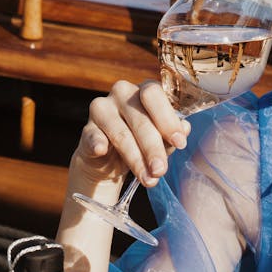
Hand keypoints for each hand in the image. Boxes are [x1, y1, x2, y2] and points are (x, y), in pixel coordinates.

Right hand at [71, 79, 190, 190]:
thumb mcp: (160, 139)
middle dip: (153, 148)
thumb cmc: (141, 143)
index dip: (168, 120)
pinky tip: (101, 149)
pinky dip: (97, 142)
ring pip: (121, 133)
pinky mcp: (87, 129)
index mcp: (144, 91)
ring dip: (135, 159)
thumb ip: (171, 135)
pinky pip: (92, 136)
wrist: (110, 159)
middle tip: (161, 171)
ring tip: (148, 180)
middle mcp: (122, 93)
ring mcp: (102, 109)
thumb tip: (185, 129)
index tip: (180, 143)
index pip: (154, 95)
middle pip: (140, 119)